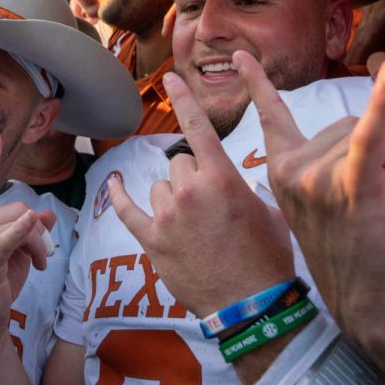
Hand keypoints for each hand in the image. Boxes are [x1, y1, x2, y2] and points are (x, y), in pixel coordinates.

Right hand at [0, 131, 56, 347]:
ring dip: (39, 247)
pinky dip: (23, 233)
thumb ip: (30, 230)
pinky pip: (9, 239)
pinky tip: (33, 226)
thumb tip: (47, 213)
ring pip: (23, 225)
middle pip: (19, 208)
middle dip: (39, 232)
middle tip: (42, 257)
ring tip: (38, 266)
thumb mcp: (18, 251)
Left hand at [108, 71, 293, 315]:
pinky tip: (115, 184)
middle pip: (179, 162)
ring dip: (171, 197)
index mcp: (223, 177)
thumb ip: (247, 186)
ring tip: (192, 224)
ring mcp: (167, 216)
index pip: (198, 126)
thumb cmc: (268, 259)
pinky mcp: (151, 240)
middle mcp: (191, 190)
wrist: (253, 305)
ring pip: (159, 186)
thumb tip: (239, 178)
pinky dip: (119, 196)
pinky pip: (126, 209)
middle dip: (191, 176)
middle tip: (208, 204)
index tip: (170, 78)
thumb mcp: (270, 211)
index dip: (183, 98)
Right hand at [235, 51, 384, 337]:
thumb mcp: (321, 200)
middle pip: (345, 123)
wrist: (370, 302)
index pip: (270, 115)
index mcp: (279, 172)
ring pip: (370, 133)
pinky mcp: (352, 184)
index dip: (256, 82)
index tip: (239, 53)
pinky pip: (371, 134)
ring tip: (375, 206)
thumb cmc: (351, 251)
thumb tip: (370, 122)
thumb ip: (328, 161)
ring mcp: (318, 178)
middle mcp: (290, 170)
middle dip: (369, 152)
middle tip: (364, 201)